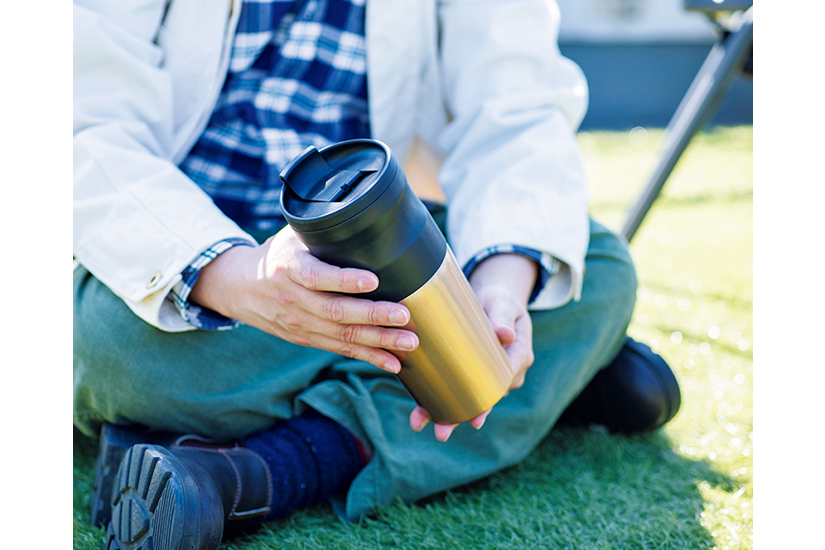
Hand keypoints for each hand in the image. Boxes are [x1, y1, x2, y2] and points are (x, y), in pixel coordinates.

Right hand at [189, 226, 418, 372]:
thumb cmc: (278, 255)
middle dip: (373, 316)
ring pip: (342, 336)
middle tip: (403, 315)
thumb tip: (368, 213)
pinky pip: (340, 349)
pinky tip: (393, 362)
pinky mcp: (306, 338)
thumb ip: (323, 231)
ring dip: (378, 341)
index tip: (373, 279)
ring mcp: (299, 323)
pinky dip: (368, 357)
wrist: (239, 287)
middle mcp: (293, 298)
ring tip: (409, 342)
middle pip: (336, 311)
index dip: (345, 280)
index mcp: (289, 267)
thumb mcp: (293, 235)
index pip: (317, 276)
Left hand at [409, 253, 537, 440]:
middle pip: (483, 398)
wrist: (493, 297)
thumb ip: (502, 317)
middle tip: (441, 434)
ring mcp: (486, 373)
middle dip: (459, 417)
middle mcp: (504, 371)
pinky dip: (438, 397)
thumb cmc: (501, 299)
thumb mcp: (504, 303)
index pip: (503, 383)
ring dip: (445, 414)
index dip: (487, 402)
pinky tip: (419, 410)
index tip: (474, 417)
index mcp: (518, 356)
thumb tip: (505, 335)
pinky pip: (457, 386)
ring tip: (419, 424)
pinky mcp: (470, 369)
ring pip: (468, 397)